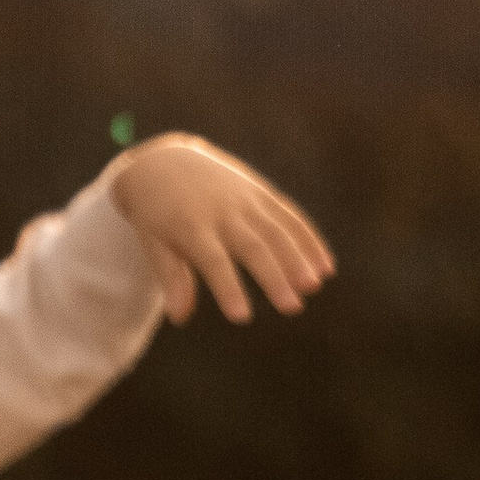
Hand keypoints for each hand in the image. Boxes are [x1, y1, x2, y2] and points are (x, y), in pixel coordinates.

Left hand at [105, 134, 334, 326]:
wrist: (164, 161)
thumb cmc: (156, 213)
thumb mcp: (153, 242)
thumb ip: (170, 277)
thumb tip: (179, 318)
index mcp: (191, 226)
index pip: (213, 261)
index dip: (228, 287)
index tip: (242, 317)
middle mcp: (222, 211)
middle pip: (253, 246)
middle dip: (274, 277)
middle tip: (292, 308)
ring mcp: (245, 199)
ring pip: (276, 230)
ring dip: (299, 258)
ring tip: (314, 286)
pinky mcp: (260, 192)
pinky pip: (289, 216)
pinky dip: (308, 239)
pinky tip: (326, 266)